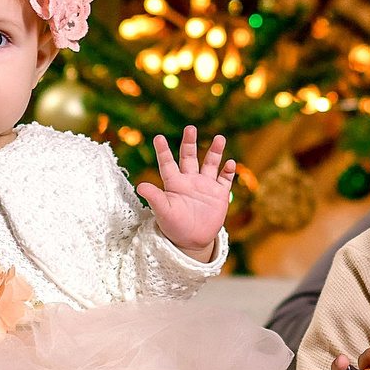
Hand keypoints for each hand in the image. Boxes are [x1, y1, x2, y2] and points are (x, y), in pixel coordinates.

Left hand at [136, 126, 237, 260]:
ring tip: (219, 138)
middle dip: (190, 142)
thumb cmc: (174, 226)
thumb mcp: (163, 212)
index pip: (167, 163)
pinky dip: (228, 171)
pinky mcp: (219, 194)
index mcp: (174, 183)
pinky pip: (224, 179)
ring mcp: (205, 185)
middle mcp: (189, 180)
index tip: (158, 137)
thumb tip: (140, 185)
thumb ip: (154, 197)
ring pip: (210, 163)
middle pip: (189, 156)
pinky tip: (230, 163)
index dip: (163, 151)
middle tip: (190, 128)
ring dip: (215, 151)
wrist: (192, 241)